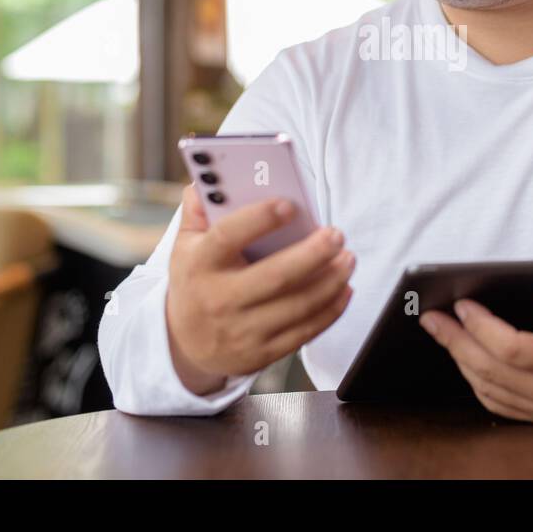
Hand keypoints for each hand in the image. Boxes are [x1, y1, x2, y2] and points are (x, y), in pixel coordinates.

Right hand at [165, 185, 354, 393]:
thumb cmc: (195, 281)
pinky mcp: (262, 353)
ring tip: (348, 258)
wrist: (185, 345)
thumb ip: (198, 209)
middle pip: (276, 276)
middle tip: (336, 234)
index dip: (259, 218)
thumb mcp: (185, 245)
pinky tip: (344, 287)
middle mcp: (220, 300)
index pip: (228, 236)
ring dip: (331, 280)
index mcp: (200, 264)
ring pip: (298, 306)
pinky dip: (331, 309)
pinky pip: (305, 331)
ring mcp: (242, 331)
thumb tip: (210, 178)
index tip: (289, 204)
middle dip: (313, 253)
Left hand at [419, 283, 532, 423]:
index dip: (482, 327)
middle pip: (490, 369)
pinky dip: (474, 379)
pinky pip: (496, 402)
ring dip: (460, 359)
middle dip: (456, 341)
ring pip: (487, 388)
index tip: (462, 305)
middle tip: (431, 317)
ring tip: (440, 331)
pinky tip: (463, 357)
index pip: (513, 349)